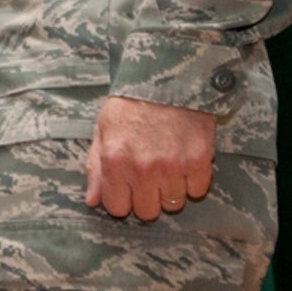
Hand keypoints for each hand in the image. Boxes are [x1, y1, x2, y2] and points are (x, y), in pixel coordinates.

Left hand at [83, 95, 215, 221]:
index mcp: (115, 162)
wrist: (168, 78)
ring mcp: (172, 167)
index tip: (128, 188)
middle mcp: (142, 169)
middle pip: (147, 212)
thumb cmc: (131, 103)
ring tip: (167, 164)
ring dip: (171, 189)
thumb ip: (96, 168)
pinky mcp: (199, 162)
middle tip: (149, 175)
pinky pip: (197, 190)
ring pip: (173, 204)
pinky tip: (185, 160)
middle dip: (146, 197)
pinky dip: (193, 180)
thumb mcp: (103, 130)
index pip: (117, 208)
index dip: (122, 199)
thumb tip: (92, 201)